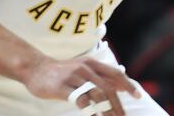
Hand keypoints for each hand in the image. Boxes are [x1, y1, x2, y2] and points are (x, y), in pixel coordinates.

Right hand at [21, 54, 139, 114]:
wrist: (35, 68)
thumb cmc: (62, 71)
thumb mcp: (83, 68)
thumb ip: (99, 75)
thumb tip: (120, 84)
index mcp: (92, 63)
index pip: (115, 74)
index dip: (128, 85)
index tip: (138, 96)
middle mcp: (85, 69)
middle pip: (108, 87)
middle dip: (117, 104)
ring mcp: (74, 77)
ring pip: (96, 94)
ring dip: (106, 110)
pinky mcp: (62, 87)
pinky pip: (80, 100)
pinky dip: (90, 111)